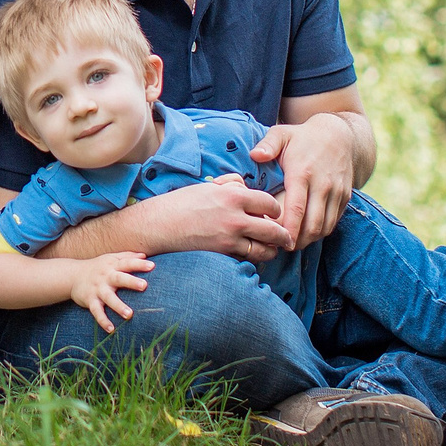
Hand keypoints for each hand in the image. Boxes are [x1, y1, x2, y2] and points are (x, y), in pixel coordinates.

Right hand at [70, 252, 154, 333]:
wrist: (72, 275)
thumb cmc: (98, 267)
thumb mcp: (110, 258)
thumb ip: (127, 256)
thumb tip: (145, 255)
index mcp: (112, 265)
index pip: (127, 263)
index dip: (139, 264)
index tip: (152, 266)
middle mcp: (106, 276)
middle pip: (119, 278)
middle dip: (131, 282)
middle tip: (144, 286)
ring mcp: (97, 289)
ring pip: (108, 298)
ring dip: (119, 306)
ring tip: (129, 315)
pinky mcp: (90, 300)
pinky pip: (97, 311)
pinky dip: (103, 320)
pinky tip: (111, 329)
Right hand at [112, 177, 292, 261]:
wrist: (159, 225)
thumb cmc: (182, 203)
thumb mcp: (208, 187)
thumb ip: (231, 185)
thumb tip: (245, 186)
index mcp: (233, 196)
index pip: (270, 203)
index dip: (276, 209)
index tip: (276, 213)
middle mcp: (235, 218)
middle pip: (273, 230)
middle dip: (283, 236)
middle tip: (286, 238)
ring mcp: (229, 239)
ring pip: (264, 250)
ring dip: (271, 251)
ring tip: (272, 249)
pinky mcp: (222, 254)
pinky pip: (247, 259)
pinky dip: (253, 259)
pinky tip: (252, 255)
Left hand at [253, 114, 356, 247]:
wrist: (339, 135)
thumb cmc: (303, 137)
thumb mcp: (282, 134)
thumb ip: (267, 144)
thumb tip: (255, 155)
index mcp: (302, 173)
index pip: (296, 209)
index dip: (288, 230)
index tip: (277, 241)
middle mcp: (322, 185)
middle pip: (312, 224)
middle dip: (298, 240)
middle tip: (282, 246)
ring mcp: (337, 192)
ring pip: (325, 227)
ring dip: (310, 239)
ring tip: (293, 242)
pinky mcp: (345, 197)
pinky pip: (334, 221)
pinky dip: (321, 231)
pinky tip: (307, 233)